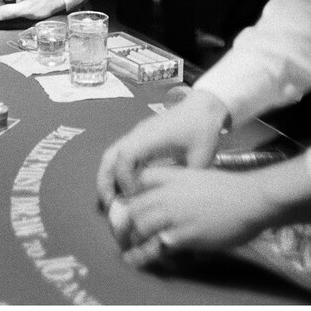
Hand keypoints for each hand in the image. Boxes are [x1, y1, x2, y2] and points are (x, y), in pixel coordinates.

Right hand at [96, 90, 227, 206]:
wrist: (205, 106)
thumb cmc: (203, 129)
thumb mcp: (201, 157)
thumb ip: (185, 179)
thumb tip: (172, 202)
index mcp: (152, 136)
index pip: (126, 156)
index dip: (125, 178)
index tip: (135, 195)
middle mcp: (139, 134)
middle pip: (110, 155)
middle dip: (105, 181)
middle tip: (109, 204)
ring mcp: (138, 134)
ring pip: (112, 154)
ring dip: (108, 176)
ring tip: (113, 199)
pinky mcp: (140, 137)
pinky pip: (122, 154)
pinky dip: (118, 171)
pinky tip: (126, 187)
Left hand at [109, 166, 277, 266]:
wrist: (249, 200)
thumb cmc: (230, 189)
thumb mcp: (199, 176)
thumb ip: (180, 185)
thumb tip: (169, 200)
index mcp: (172, 176)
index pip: (140, 181)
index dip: (131, 194)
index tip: (128, 206)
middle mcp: (167, 194)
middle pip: (134, 207)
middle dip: (125, 223)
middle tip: (123, 235)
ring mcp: (173, 215)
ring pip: (139, 228)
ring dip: (132, 240)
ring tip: (128, 250)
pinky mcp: (181, 236)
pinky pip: (155, 247)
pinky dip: (145, 255)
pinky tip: (137, 260)